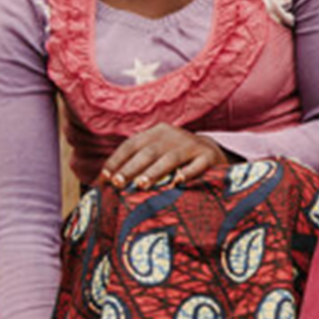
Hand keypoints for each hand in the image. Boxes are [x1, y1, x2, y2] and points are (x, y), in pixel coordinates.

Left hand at [100, 124, 227, 189]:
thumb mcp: (157, 153)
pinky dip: (187, 173)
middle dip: (131, 168)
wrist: (214, 153)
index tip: (105, 177)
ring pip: (169, 158)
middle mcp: (172, 136)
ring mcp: (191, 145)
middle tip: (118, 183)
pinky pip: (197, 165)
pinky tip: (177, 182)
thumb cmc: (177, 159)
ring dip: (154, 172)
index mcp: (156, 133)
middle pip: (148, 152)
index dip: (117, 160)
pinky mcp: (209, 156)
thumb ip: (137, 163)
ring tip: (141, 185)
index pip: (131, 144)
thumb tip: (106, 181)